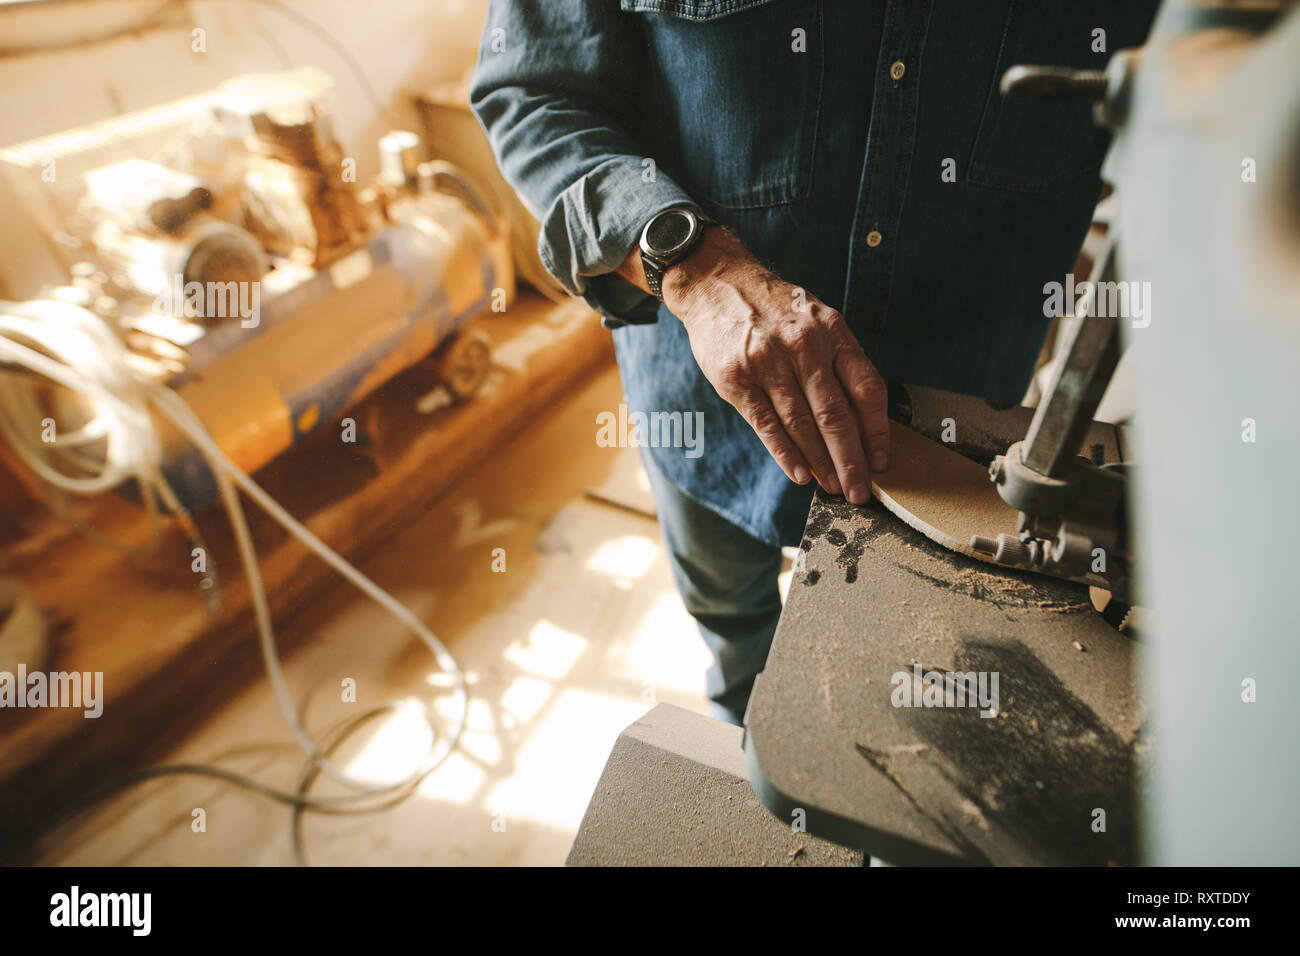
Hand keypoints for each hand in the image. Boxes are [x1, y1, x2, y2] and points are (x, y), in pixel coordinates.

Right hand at [661, 228, 889, 502]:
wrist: (718, 283)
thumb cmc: (775, 309)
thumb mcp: (817, 319)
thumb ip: (839, 360)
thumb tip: (864, 418)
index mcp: (833, 332)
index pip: (866, 389)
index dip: (878, 431)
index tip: (881, 461)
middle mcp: (804, 346)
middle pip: (836, 415)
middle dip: (851, 460)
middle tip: (860, 492)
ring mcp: (768, 362)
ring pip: (802, 424)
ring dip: (821, 463)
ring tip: (833, 488)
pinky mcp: (738, 379)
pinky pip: (767, 424)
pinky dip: (785, 453)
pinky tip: (800, 474)